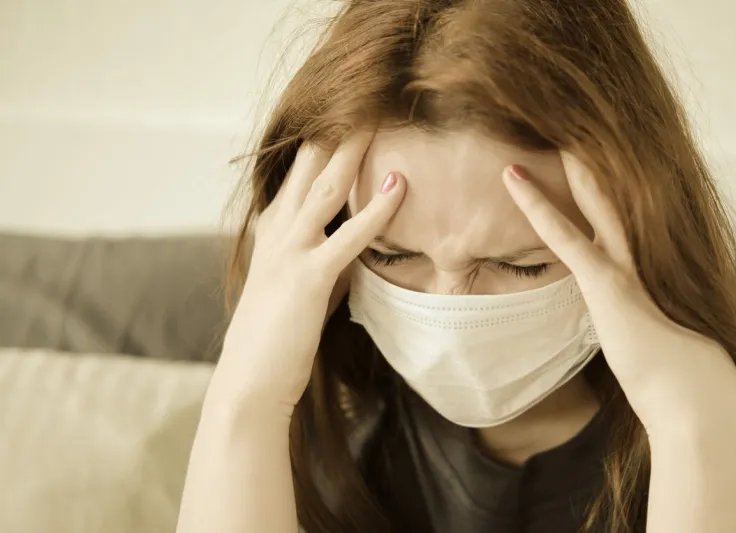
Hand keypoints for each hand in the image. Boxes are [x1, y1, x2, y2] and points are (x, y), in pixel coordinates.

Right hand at [217, 131, 405, 411]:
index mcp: (274, 227)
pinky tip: (400, 185)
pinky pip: (349, 236)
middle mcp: (278, 228)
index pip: (300, 169)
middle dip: (338, 125)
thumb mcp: (300, 285)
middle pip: (310, 163)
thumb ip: (326, 259)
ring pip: (327, 185)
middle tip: (368, 91)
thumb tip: (356, 247)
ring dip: (355, 148)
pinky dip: (377, 209)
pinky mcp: (310, 278)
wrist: (250, 382)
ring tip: (382, 114)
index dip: (323, 135)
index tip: (350, 107)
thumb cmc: (276, 336)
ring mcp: (291, 250)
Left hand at [502, 154, 735, 430]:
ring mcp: (623, 266)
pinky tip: (513, 178)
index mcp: (640, 273)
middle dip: (588, 165)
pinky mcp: (607, 280)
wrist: (693, 399)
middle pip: (610, 199)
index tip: (577, 167)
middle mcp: (635, 259)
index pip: (613, 222)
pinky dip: (537, 205)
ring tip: (545, 129)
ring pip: (592, 202)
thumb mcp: (647, 342)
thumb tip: (627, 321)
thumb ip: (632, 322)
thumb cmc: (673, 379)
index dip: (594, 193)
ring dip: (567, 168)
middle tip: (566, 128)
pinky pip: (564, 234)